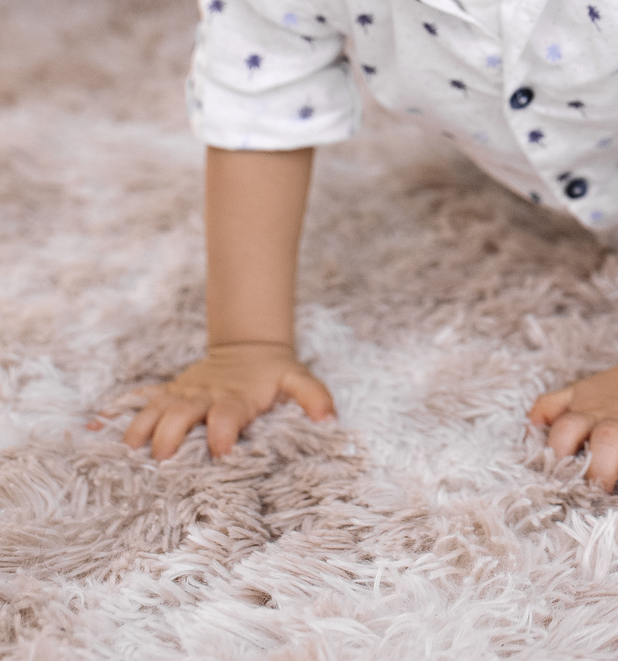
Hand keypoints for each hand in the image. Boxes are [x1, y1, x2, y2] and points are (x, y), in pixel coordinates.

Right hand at [90, 342, 334, 459]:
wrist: (247, 349)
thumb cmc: (272, 376)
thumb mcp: (296, 379)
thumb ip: (313, 396)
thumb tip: (330, 418)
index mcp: (235, 399)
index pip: (227, 416)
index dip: (224, 432)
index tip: (221, 451)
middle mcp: (204, 398)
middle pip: (181, 414)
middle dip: (170, 435)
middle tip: (162, 460)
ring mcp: (183, 397)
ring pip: (155, 410)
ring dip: (141, 429)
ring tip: (128, 451)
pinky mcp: (168, 397)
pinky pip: (140, 405)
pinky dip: (119, 415)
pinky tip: (96, 427)